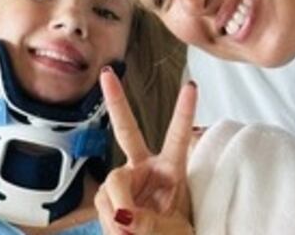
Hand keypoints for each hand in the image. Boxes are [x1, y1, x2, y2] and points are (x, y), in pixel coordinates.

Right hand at [95, 68, 196, 233]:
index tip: (191, 86)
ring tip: (131, 232)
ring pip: (113, 183)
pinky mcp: (108, 196)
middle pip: (126, 131)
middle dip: (116, 101)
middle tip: (106, 75)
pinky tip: (120, 231)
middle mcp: (145, 168)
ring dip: (119, 210)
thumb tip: (123, 217)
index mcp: (172, 169)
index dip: (184, 112)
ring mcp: (125, 180)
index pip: (178, 137)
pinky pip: (103, 203)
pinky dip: (110, 221)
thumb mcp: (172, 232)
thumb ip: (148, 223)